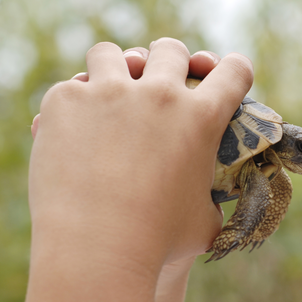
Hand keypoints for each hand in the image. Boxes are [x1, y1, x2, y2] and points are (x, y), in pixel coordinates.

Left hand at [21, 38, 252, 301]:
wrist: (97, 251)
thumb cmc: (159, 243)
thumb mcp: (204, 221)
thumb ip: (210, 198)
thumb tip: (213, 204)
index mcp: (203, 117)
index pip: (235, 69)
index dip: (234, 71)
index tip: (222, 78)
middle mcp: (161, 94)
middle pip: (170, 50)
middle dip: (167, 62)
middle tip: (157, 84)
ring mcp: (110, 92)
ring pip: (113, 53)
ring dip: (114, 69)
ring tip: (108, 93)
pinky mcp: (66, 101)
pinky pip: (72, 86)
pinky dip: (73, 105)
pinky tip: (71, 129)